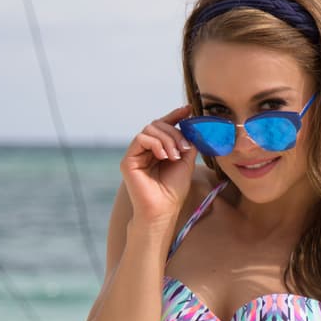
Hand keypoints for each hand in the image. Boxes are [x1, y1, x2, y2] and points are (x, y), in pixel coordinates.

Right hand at [120, 105, 195, 224]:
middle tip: (184, 148)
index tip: (189, 110)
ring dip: (167, 139)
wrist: (163, 210)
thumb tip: (191, 125)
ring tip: (175, 155)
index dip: (176, 115)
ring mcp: (136, 154)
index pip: (165, 126)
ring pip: (150, 129)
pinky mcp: (129, 160)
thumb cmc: (174, 190)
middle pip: (158, 124)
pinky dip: (155, 143)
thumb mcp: (186, 162)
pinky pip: (141, 138)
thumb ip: (187, 143)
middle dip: (174, 132)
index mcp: (159, 149)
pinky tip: (164, 156)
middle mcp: (146, 150)